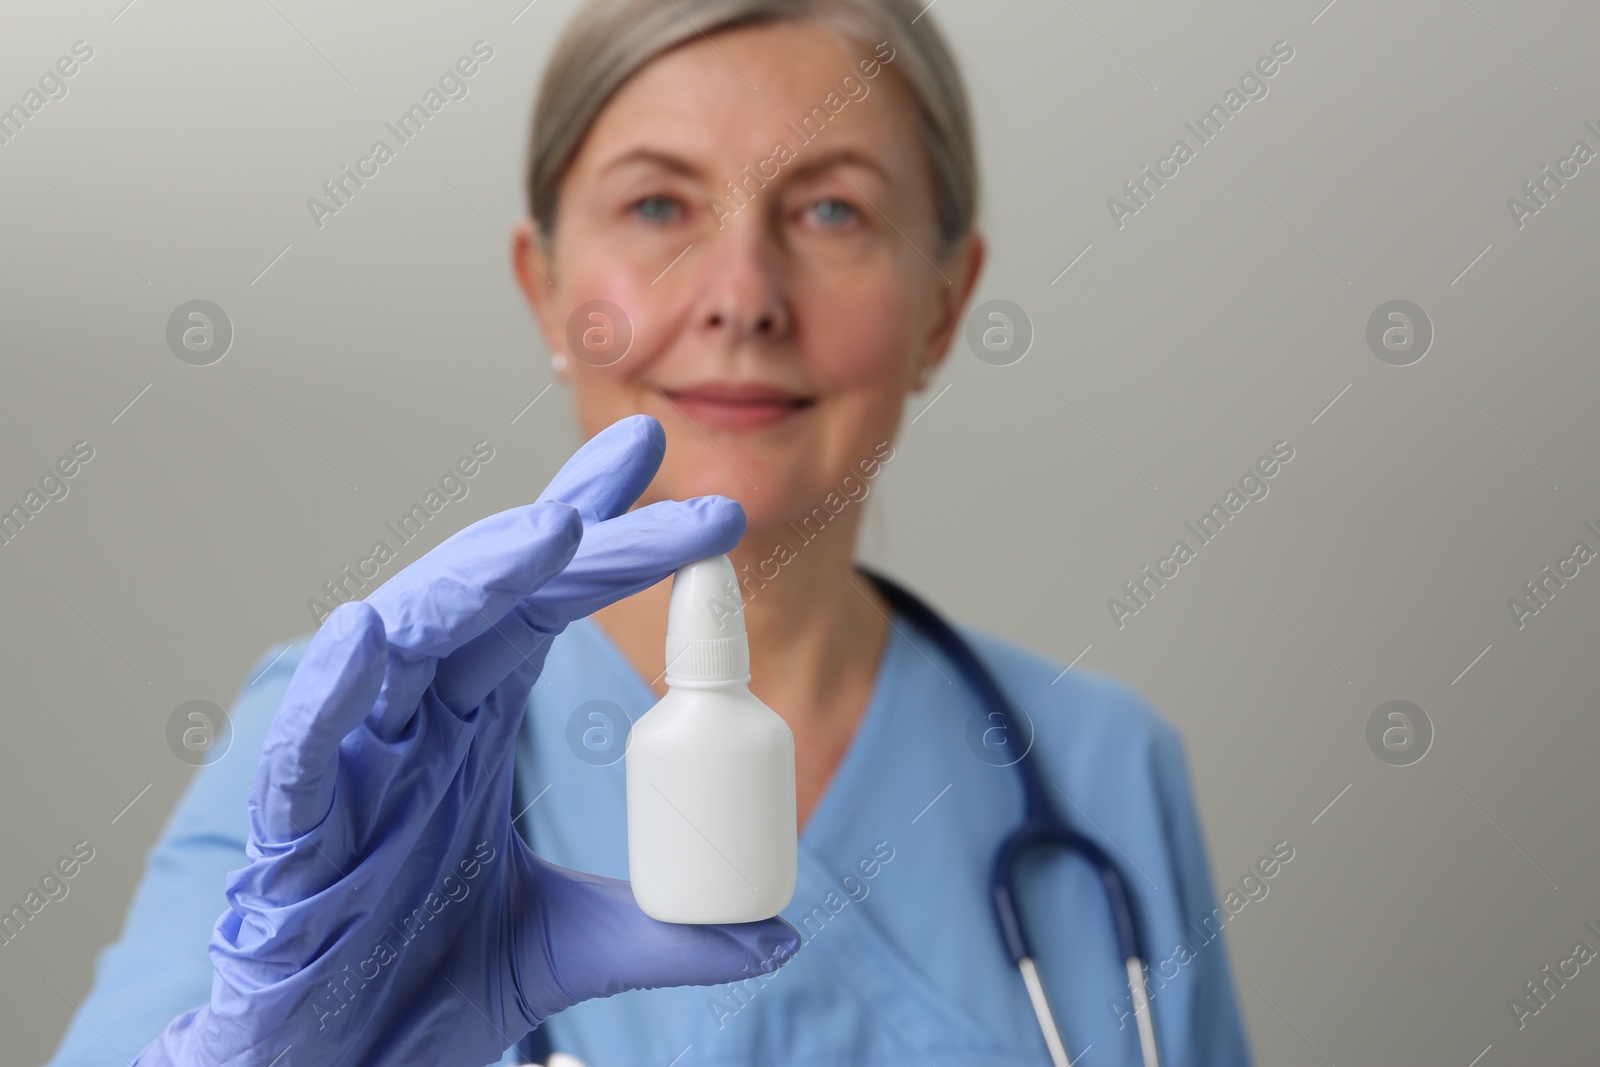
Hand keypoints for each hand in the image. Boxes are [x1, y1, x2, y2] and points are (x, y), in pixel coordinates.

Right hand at [137, 414, 800, 1065]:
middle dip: (571, 533)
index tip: (659, 465)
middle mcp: (416, 723)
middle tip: (657, 476)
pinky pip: (304, 754)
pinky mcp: (294, 836)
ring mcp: (354, 768)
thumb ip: (663, 934)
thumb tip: (777, 936)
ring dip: (471, 582)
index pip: (542, 604)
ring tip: (548, 531)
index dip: (598, 534)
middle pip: (492, 600)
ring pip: (402, 646)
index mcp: (472, 723)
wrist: (338, 1066)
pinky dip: (330, 698)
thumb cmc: (418, 982)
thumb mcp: (566, 948)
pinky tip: (365, 635)